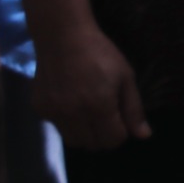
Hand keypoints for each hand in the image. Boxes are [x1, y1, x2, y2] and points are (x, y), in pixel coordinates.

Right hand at [33, 23, 148, 151]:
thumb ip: (133, 109)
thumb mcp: (125, 77)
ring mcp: (54, 113)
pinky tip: (72, 103)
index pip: (112, 140)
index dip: (121, 133)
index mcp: (99, 106)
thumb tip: (143, 136)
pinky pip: (58, 128)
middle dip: (104, 136)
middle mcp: (74, 115)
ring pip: (73, 141)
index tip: (121, 120)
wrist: (63, 38)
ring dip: (85, 133)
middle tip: (107, 117)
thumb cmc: (100, 54)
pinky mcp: (40, 110)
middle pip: (92, 144)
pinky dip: (68, 123)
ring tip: (90, 112)